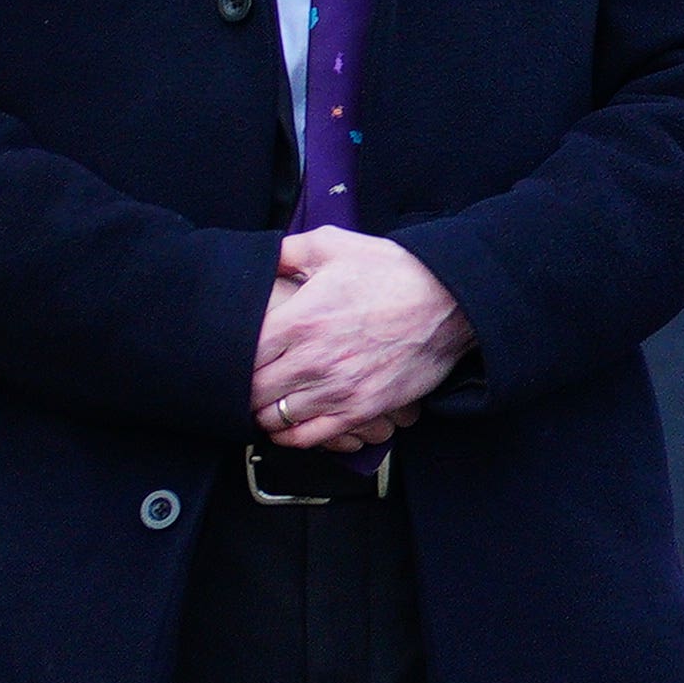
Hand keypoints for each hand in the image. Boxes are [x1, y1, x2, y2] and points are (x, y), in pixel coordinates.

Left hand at [252, 229, 470, 450]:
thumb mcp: (337, 245)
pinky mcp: (362, 408)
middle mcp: (313, 360)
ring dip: (267, 412)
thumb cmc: (396, 272)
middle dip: (245, 389)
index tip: (239, 357)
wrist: (451, 301)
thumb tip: (263, 258)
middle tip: (250, 383)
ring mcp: (338, 388)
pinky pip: (310, 437)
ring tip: (270, 403)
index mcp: (299, 320)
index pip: (240, 356)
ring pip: (276, 417)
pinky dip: (293, 436)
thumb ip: (290, 250)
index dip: (232, 359)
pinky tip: (293, 424)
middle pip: (252, 392)